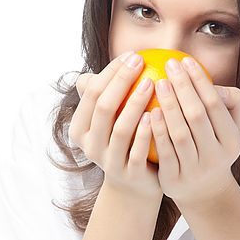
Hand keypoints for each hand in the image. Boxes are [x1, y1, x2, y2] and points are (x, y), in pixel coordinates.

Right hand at [69, 52, 161, 202]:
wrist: (133, 184)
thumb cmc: (124, 141)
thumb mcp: (110, 119)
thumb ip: (108, 94)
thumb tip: (113, 61)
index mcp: (80, 129)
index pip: (91, 93)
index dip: (110, 72)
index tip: (132, 54)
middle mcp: (90, 146)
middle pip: (103, 108)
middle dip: (121, 81)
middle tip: (141, 62)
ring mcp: (108, 162)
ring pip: (120, 129)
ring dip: (135, 103)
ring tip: (152, 82)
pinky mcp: (129, 174)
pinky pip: (138, 151)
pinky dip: (147, 132)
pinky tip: (159, 113)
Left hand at [150, 57, 239, 208]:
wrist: (202, 191)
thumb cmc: (211, 146)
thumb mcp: (227, 127)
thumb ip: (227, 103)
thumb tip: (211, 82)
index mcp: (232, 140)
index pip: (215, 104)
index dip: (200, 81)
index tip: (184, 61)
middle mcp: (216, 156)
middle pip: (197, 117)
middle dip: (183, 88)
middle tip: (168, 66)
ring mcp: (195, 170)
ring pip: (180, 134)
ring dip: (168, 107)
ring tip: (157, 83)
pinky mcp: (174, 180)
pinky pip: (164, 152)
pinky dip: (157, 131)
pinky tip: (148, 112)